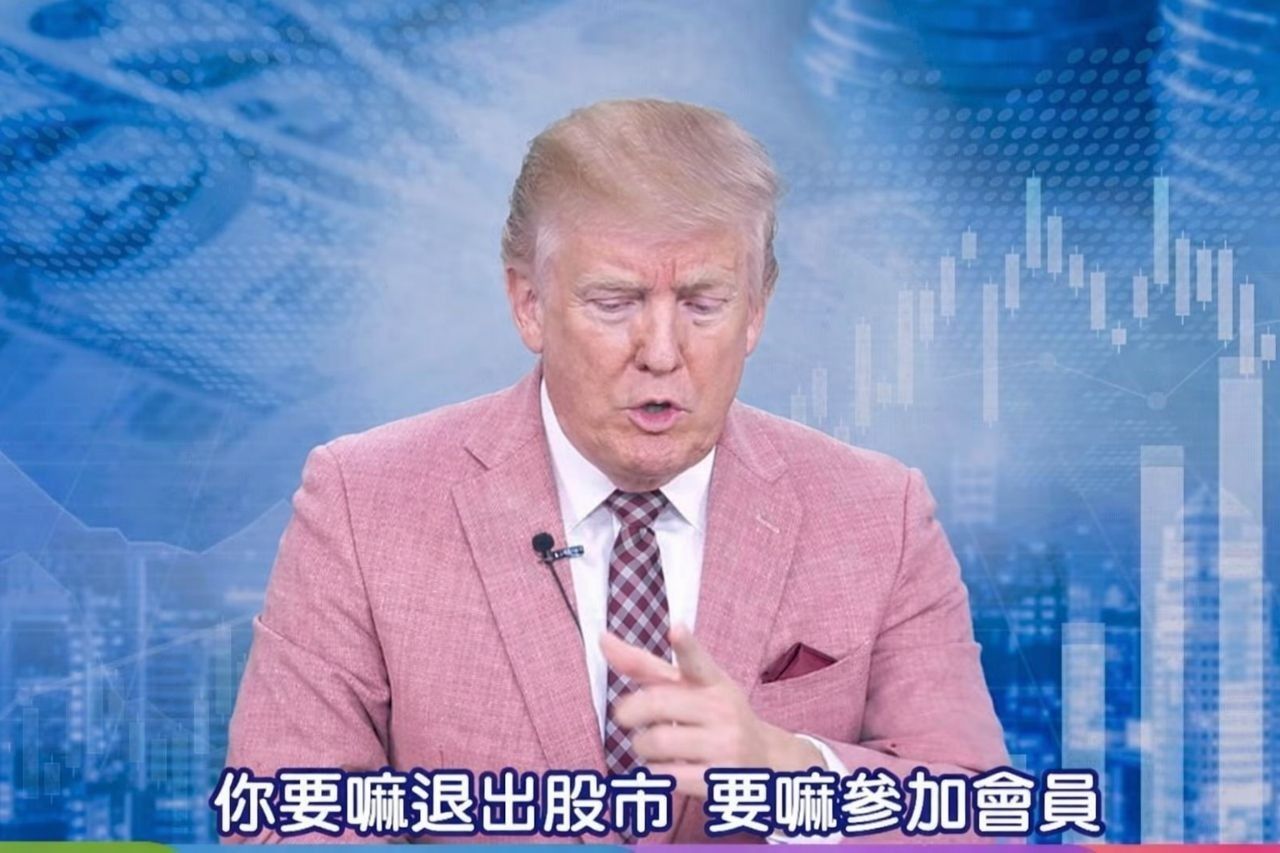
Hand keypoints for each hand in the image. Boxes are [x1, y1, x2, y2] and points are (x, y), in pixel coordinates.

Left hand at [600, 624, 824, 798]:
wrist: (765, 761)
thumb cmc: (714, 716)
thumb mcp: (688, 687)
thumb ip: (644, 665)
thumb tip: (602, 638)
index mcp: (713, 681)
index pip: (698, 661)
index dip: (686, 645)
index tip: (676, 630)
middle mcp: (722, 709)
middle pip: (656, 704)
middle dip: (629, 712)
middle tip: (625, 718)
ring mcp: (725, 745)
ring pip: (655, 741)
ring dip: (640, 746)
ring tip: (650, 747)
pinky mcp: (719, 779)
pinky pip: (665, 776)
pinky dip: (652, 774)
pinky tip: (663, 769)